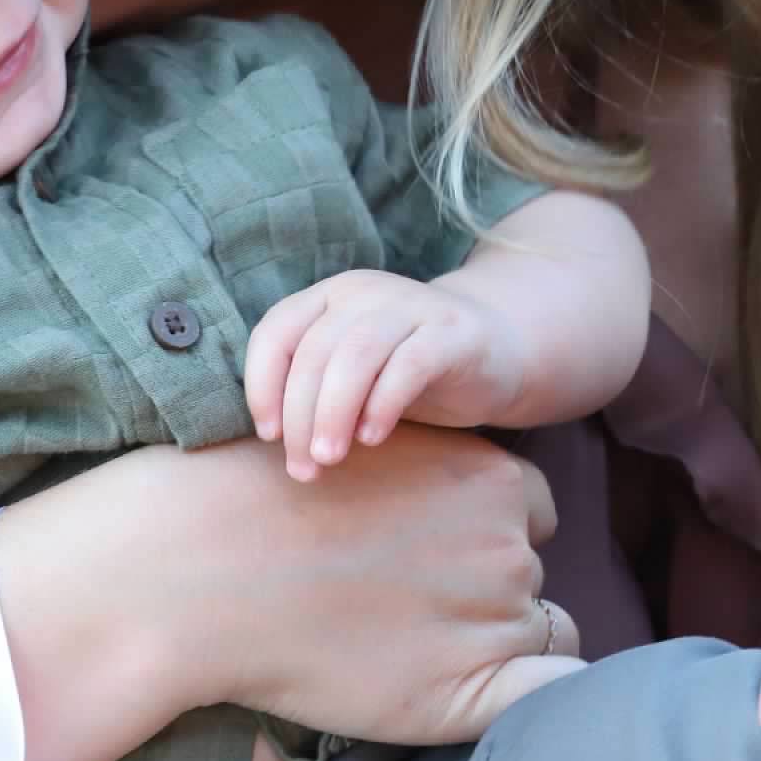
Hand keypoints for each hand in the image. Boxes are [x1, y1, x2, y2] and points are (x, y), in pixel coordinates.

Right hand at [0, 428, 582, 755]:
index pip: (527, 511)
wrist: (197, 573)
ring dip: (484, 641)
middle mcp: (508, 544)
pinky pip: (544, 695)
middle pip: (526, 573)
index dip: (484, 534)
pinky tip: (469, 692)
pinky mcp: (467, 692)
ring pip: (529, 633)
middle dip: (483, 585)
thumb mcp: (369, 448)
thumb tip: (451, 499)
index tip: (423, 551)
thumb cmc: (264, 506)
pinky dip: (529, 697)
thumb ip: (430, 472)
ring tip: (391, 638)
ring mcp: (493, 618)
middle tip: (392, 596)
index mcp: (490, 476)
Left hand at [245, 270, 523, 478]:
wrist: (498, 352)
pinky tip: (373, 437)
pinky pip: (408, 365)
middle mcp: (367, 292)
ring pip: (356, 355)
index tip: (269, 435)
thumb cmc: (410, 372)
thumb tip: (274, 438)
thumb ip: (316, 388)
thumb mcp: (355, 373)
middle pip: (315, 351)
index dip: (262, 385)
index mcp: (332, 296)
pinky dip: (382, 405)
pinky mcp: (452, 332)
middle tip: (303, 467)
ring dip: (333, 412)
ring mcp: (413, 306)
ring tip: (330, 458)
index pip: (277, 331)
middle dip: (300, 415)